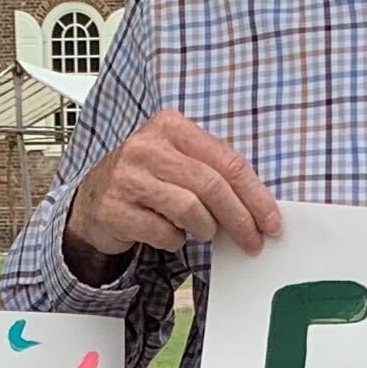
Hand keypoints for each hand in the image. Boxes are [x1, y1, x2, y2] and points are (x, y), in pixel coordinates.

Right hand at [67, 113, 280, 275]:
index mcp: (171, 126)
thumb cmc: (148, 180)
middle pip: (211, 186)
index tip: (271, 222)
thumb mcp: (179, 161)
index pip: (227, 161)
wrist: (94, 199)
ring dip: (205, 229)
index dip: (255, 195)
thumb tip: (259, 208)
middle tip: (252, 241)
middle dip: (239, 219)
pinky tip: (170, 233)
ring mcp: (127, 177)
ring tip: (202, 232)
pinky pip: (164, 232)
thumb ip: (215, 172)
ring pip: (189, 210)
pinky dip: (175, 240)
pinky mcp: (115, 208)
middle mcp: (147, 146)